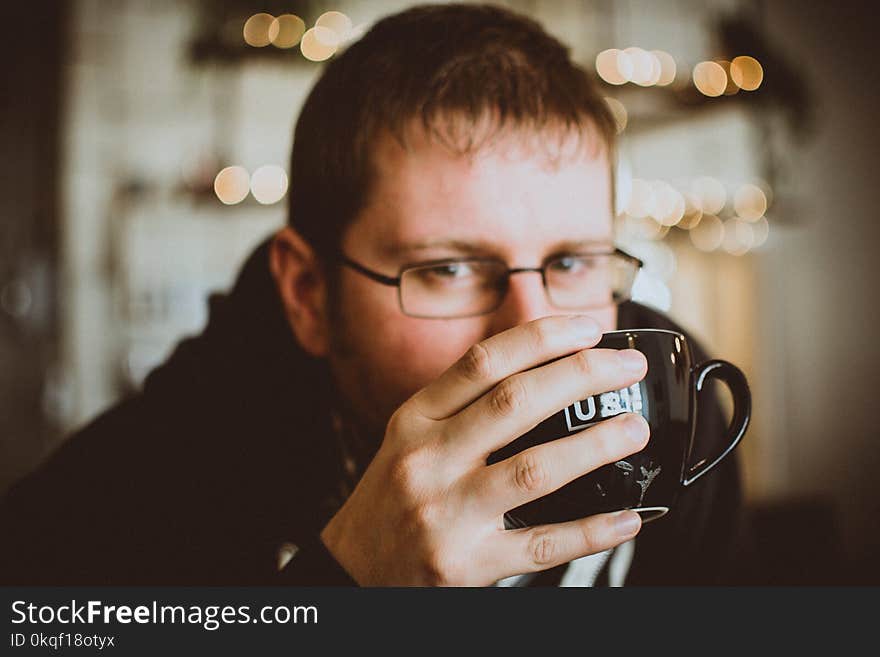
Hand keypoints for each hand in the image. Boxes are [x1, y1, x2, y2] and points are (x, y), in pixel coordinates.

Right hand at [320, 315, 649, 585]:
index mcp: (415, 419)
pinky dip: (590, 532)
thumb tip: (545, 372)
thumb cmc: (393, 496)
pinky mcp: (466, 564)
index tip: (588, 327)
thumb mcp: (410, 436)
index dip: (541, 338)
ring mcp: (447, 513)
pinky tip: (626, 518)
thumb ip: (461, 405)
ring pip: (533, 470)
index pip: (482, 362)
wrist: (353, 570)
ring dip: (594, 447)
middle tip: (626, 366)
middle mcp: (428, 459)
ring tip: (634, 430)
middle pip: (515, 402)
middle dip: (581, 376)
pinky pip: (540, 545)